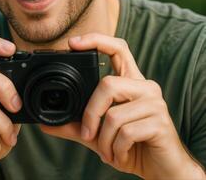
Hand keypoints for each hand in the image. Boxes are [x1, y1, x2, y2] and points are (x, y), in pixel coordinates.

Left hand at [41, 33, 205, 178]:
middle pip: (108, 84)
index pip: (118, 49)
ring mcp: (155, 104)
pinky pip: (126, 132)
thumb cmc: (132, 147)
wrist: (162, 170)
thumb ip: (75, 126)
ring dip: (104, 140)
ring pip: (114, 114)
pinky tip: (120, 155)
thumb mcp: (98, 135)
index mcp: (131, 83)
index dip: (96, 40)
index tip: (73, 43)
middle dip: (91, 114)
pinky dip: (116, 149)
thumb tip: (44, 124)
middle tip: (88, 135)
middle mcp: (145, 87)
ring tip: (109, 151)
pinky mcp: (161, 123)